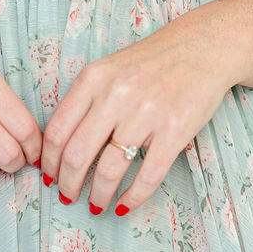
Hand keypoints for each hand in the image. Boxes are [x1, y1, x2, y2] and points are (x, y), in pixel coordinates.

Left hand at [39, 5, 243, 214]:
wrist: (204, 46)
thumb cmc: (152, 62)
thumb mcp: (109, 69)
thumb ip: (84, 100)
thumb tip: (59, 146)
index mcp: (93, 79)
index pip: (58, 131)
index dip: (49, 162)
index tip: (48, 176)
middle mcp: (116, 95)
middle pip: (77, 155)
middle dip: (68, 184)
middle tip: (67, 196)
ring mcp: (147, 113)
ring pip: (109, 170)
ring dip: (97, 196)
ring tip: (95, 204)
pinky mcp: (175, 130)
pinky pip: (148, 175)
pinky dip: (133, 197)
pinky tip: (125, 205)